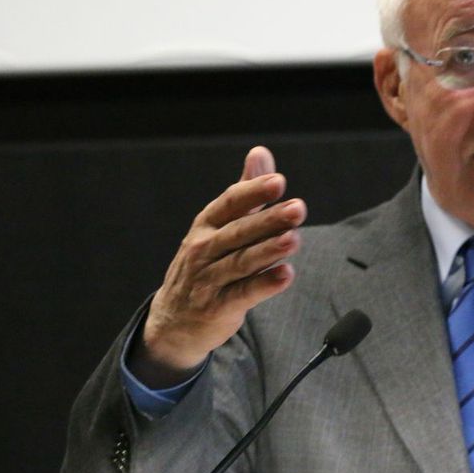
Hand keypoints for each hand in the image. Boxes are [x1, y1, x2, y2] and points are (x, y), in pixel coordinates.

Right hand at [129, 146, 305, 387]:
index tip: (279, 181)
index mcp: (206, 224)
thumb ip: (246, 192)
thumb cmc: (206, 263)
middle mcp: (204, 249)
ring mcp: (208, 279)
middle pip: (240, 231)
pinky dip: (264, 285)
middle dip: (270, 219)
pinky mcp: (217, 307)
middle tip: (298, 208)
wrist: (174, 319)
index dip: (254, 191)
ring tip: (294, 239)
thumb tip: (261, 152)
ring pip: (242, 262)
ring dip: (269, 250)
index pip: (230, 202)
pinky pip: (243, 293)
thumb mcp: (219, 225)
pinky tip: (286, 275)